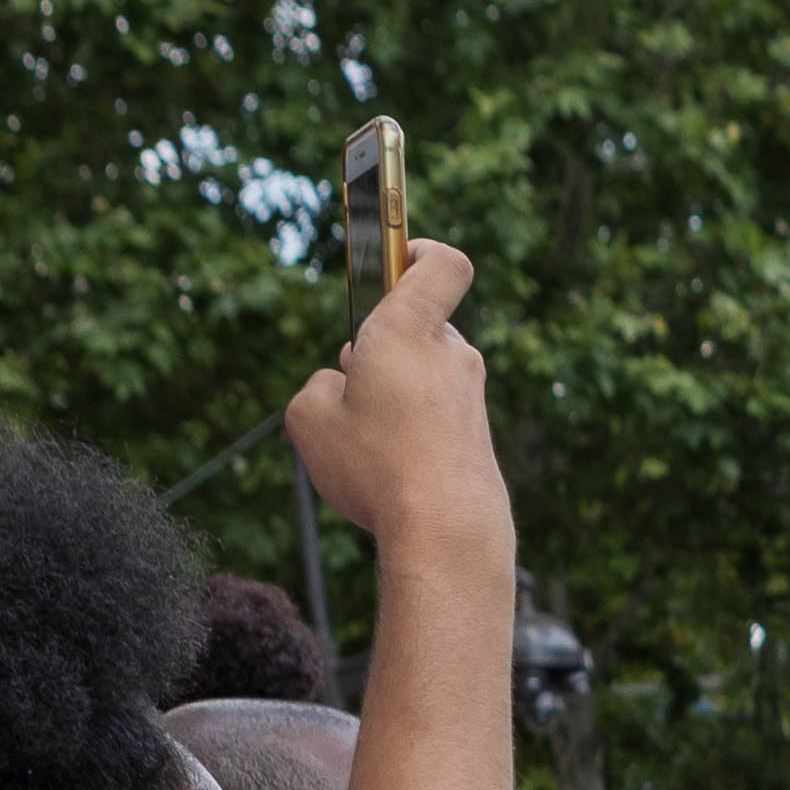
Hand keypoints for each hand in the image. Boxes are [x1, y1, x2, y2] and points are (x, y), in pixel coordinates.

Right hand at [283, 237, 506, 559]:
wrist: (447, 538)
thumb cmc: (375, 467)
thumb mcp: (309, 416)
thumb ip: (320, 386)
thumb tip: (345, 387)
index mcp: (410, 328)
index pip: (441, 263)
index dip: (419, 251)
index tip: (400, 254)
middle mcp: (451, 357)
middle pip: (416, 331)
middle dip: (381, 350)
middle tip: (354, 388)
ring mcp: (472, 401)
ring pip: (423, 380)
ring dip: (395, 397)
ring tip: (369, 444)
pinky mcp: (480, 442)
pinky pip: (436, 423)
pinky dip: (414, 437)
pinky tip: (394, 476)